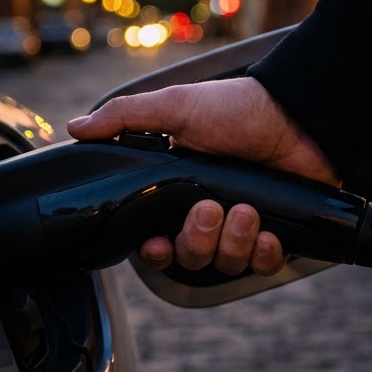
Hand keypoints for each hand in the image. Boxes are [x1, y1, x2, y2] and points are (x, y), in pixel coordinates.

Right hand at [67, 77, 337, 275]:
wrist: (298, 112)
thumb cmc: (236, 108)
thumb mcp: (175, 106)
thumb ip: (124, 118)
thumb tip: (73, 127)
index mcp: (177, 191)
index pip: (154, 239)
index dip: (153, 251)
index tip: (157, 244)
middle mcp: (207, 213)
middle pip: (189, 256)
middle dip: (197, 238)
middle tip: (210, 208)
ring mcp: (243, 225)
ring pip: (225, 263)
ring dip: (233, 241)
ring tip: (246, 209)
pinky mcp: (278, 232)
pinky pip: (263, 264)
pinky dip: (264, 254)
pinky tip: (268, 232)